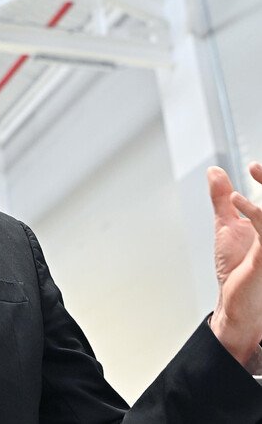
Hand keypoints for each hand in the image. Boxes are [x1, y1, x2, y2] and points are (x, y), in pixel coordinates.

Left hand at [208, 162, 261, 367]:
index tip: (253, 166)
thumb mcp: (228, 226)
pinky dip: (255, 214)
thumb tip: (214, 171)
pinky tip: (236, 200)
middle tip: (256, 167)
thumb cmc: (237, 269)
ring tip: (245, 183)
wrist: (238, 305)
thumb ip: (223, 199)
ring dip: (260, 204)